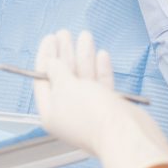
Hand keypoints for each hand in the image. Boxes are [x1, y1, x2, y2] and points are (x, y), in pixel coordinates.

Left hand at [34, 30, 167, 167]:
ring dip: (83, 56)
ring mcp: (90, 110)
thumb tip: (52, 64)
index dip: (46, 57)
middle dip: (64, 53)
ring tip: (85, 36)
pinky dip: (100, 69)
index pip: (43, 79)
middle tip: (65, 33)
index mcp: (51, 112)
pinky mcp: (109, 108)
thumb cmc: (92, 114)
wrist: (125, 134)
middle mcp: (69, 112)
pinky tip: (101, 55)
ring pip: (84, 78)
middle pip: (63, 77)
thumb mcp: (66, 87)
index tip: (50, 38)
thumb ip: (57, 72)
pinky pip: (101, 85)